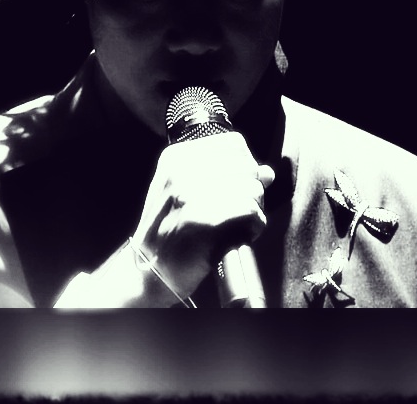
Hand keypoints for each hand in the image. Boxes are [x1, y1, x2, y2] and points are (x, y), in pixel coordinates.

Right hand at [131, 132, 274, 300]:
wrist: (149, 272)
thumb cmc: (172, 231)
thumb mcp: (187, 193)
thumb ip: (226, 175)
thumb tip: (267, 172)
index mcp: (177, 157)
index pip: (234, 144)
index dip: (245, 166)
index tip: (239, 186)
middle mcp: (182, 171)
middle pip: (247, 167)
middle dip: (253, 189)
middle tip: (242, 210)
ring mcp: (191, 195)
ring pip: (252, 189)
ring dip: (254, 209)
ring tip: (240, 223)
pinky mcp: (204, 220)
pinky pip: (250, 212)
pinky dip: (254, 225)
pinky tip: (242, 234)